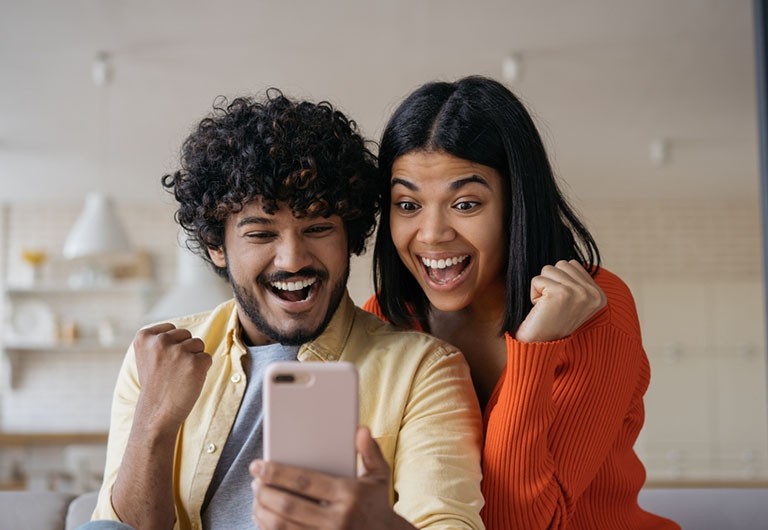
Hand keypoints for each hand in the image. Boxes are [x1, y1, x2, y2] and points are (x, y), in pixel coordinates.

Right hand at [132, 322, 211, 427]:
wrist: (156, 412)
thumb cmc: (155, 384)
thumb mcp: (146, 356)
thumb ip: (158, 340)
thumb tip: (181, 331)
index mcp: (144, 337)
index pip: (171, 328)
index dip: (171, 345)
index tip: (161, 362)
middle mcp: (161, 341)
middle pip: (186, 334)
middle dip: (184, 350)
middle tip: (172, 371)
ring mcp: (178, 351)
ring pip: (198, 344)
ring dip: (193, 358)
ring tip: (179, 375)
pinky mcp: (195, 363)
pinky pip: (207, 358)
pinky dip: (202, 370)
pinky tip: (188, 381)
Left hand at [250, 427, 413, 529]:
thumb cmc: (376, 503)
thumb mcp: (380, 476)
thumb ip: (369, 451)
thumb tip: (360, 429)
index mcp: (349, 494)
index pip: (304, 481)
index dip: (276, 472)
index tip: (258, 465)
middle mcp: (337, 519)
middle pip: (288, 506)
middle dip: (265, 492)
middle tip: (254, 482)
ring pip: (282, 526)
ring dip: (262, 512)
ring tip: (256, 498)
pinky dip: (269, 529)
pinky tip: (263, 517)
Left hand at [515, 260, 606, 342]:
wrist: (540, 346)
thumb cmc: (551, 321)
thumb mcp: (572, 300)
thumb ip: (576, 281)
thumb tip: (569, 262)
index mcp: (600, 295)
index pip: (572, 264)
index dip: (560, 281)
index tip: (562, 304)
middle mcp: (593, 294)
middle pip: (561, 264)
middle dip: (551, 282)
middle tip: (552, 305)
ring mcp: (579, 293)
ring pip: (549, 269)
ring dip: (542, 288)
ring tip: (547, 307)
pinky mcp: (561, 294)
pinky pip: (537, 280)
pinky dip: (533, 294)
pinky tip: (541, 310)